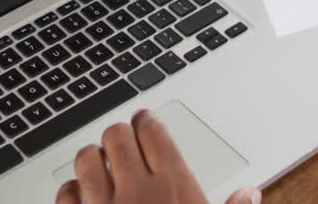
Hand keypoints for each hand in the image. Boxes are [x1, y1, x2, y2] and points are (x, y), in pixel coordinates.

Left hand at [56, 109, 260, 203]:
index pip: (153, 132)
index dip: (147, 122)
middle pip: (117, 136)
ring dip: (93, 157)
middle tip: (125, 141)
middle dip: (121, 136)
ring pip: (87, 158)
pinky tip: (83, 195)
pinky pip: (66, 192)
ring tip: (102, 162)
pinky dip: (72, 189)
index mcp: (174, 188)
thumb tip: (250, 195)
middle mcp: (135, 192)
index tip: (145, 123)